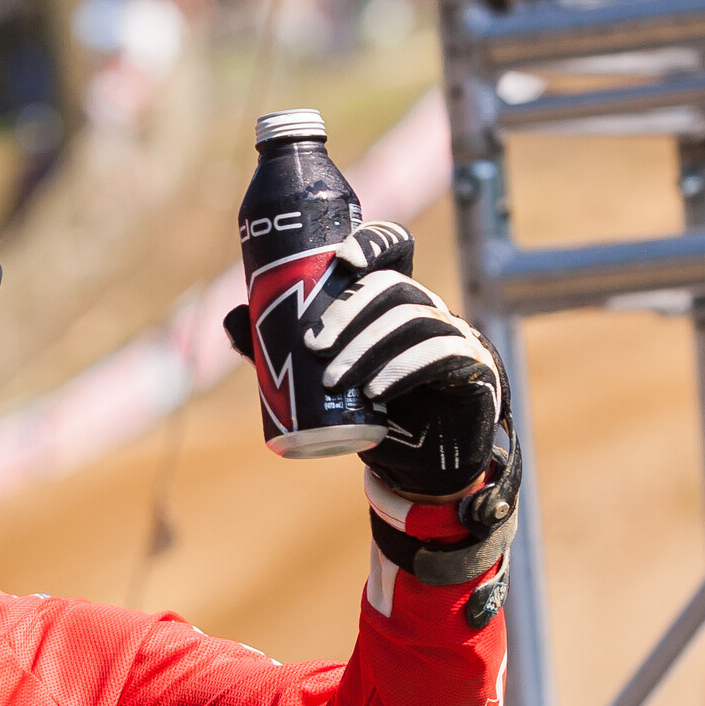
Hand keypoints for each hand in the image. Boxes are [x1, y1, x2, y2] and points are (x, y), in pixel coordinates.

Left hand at [298, 222, 505, 499]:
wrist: (420, 463)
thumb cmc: (373, 409)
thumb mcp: (320, 377)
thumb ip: (278, 349)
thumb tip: (232, 319)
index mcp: (391, 299)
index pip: (394, 249)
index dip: (374, 241)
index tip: (342, 257)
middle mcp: (424, 308)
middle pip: (393, 287)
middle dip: (349, 310)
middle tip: (313, 344)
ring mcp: (452, 334)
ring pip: (413, 320)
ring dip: (367, 346)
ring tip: (333, 378)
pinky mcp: (472, 367)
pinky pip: (441, 355)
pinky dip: (404, 368)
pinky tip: (377, 387)